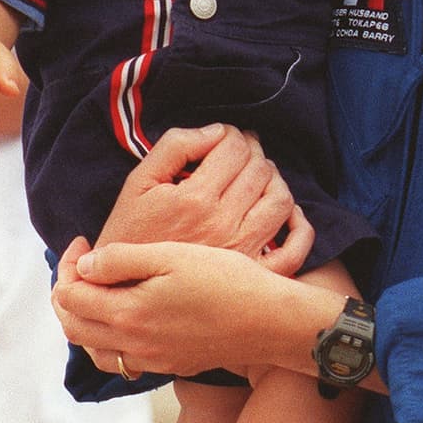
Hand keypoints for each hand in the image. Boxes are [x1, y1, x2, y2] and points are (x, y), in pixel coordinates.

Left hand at [51, 236, 343, 380]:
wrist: (270, 321)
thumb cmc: (226, 280)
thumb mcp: (172, 256)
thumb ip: (121, 259)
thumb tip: (85, 266)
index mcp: (127, 314)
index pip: (68, 295)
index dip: (67, 265)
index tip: (82, 242)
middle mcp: (133, 344)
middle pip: (73, 327)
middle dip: (66, 293)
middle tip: (80, 266)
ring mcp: (152, 359)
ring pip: (95, 348)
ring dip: (85, 319)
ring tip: (97, 291)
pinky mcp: (171, 364)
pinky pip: (123, 358)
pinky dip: (110, 338)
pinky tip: (129, 315)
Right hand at [95, 124, 313, 272]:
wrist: (124, 292)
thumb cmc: (128, 235)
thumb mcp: (137, 184)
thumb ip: (175, 147)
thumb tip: (215, 130)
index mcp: (194, 199)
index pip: (234, 149)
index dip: (232, 135)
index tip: (223, 139)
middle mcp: (223, 224)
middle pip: (259, 169)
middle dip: (252, 152)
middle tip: (240, 154)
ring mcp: (243, 251)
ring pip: (280, 200)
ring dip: (274, 180)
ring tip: (258, 178)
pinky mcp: (254, 274)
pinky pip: (294, 248)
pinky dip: (298, 226)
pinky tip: (286, 214)